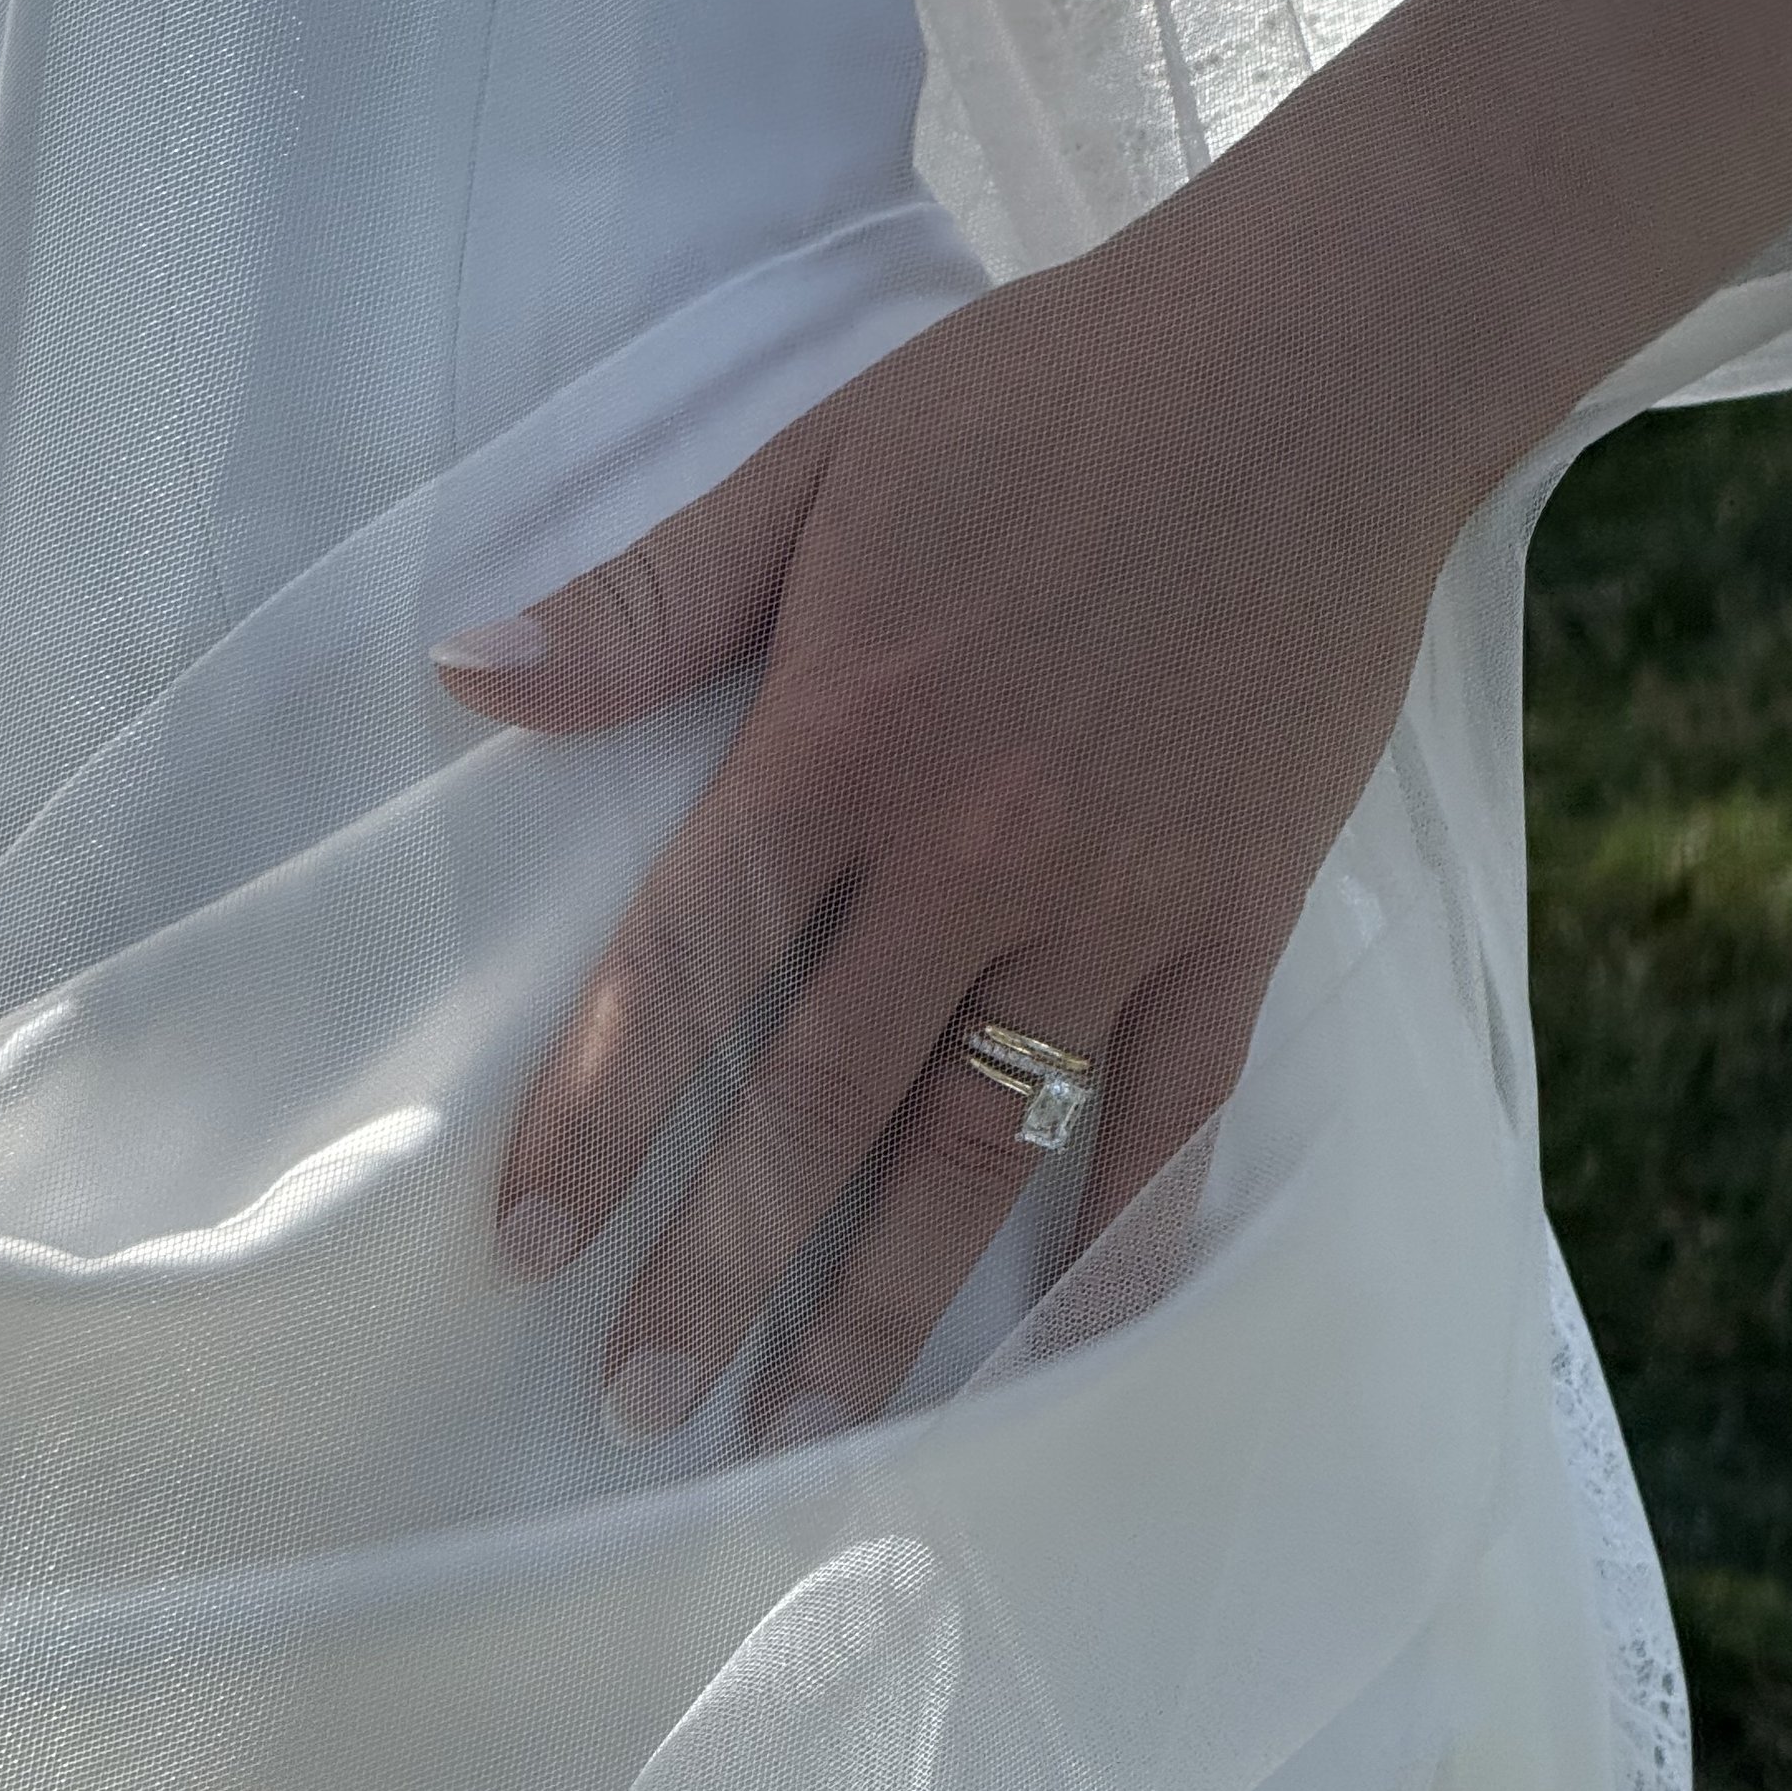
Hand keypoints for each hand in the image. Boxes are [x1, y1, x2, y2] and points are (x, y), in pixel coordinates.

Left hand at [434, 214, 1459, 1451]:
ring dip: (889, 1303)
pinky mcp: (1235, 921)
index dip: (595, 1122)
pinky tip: (1060, 1339)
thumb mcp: (818, 459)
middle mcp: (966, 856)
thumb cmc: (1054, 396)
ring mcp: (1113, 906)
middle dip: (719, 1271)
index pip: (683, 973)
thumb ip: (649, 594)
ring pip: (983, 1149)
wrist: (1324, 363)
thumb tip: (467, 677)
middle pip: (817, 1106)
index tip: (529, 1251)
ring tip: (810, 1428)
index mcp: (841, 741)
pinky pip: (1172, 1118)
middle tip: (644, 1408)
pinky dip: (1116, 1239)